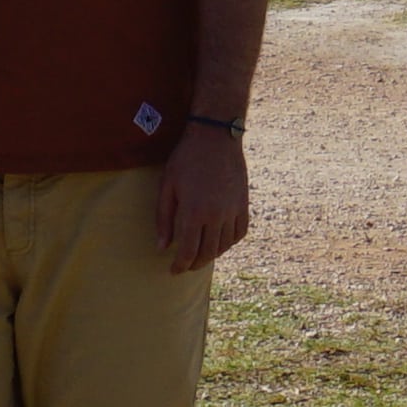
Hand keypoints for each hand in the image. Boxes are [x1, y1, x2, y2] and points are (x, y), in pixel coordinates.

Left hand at [153, 120, 252, 271]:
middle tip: (186, 266)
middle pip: (208, 253)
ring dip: (212, 255)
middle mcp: (216, 215)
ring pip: (224, 245)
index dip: (180, 265)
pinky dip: (230, 242)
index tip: (173, 270)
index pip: (188, 251)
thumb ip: (164, 218)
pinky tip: (220, 241)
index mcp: (194, 211)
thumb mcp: (168, 185)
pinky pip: (240, 232)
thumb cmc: (186, 158)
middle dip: (195, 264)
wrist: (216, 136)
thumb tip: (162, 246)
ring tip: (200, 255)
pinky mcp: (243, 203)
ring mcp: (233, 210)